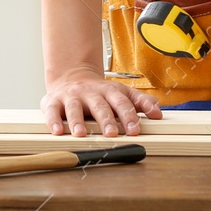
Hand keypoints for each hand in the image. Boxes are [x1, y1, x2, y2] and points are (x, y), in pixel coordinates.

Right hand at [41, 67, 162, 137]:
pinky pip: (52, 110)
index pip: (121, 102)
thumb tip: (158, 112)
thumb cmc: (99, 92)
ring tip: (81, 133)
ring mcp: (71, 96)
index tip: (135, 129)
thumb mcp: (121, 93)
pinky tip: (57, 131)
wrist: (72, 76)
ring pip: (75, 107)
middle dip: (106, 119)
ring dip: (78, 121)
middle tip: (112, 133)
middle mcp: (90, 93)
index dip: (128, 115)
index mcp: (109, 91)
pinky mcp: (53, 101)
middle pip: (99, 105)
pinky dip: (54, 120)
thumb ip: (140, 101)